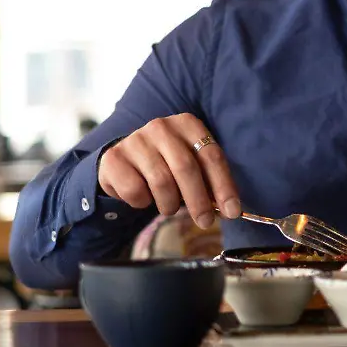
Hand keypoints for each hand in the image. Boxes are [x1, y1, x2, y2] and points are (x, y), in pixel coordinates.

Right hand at [98, 114, 240, 228]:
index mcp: (187, 124)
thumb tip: (230, 209)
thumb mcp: (191, 165)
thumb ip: (209, 181)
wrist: (124, 161)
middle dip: (199, 200)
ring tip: (169, 207)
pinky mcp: (114, 158)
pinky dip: (143, 202)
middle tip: (205, 222)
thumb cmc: (166, 165)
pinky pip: (134, 190)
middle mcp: (161, 127)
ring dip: (169, 204)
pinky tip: (144, 197)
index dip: (224, 186)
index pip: (211, 156)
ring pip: (161, 182)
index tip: (232, 211)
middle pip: (186, 168)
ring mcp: (135, 140)